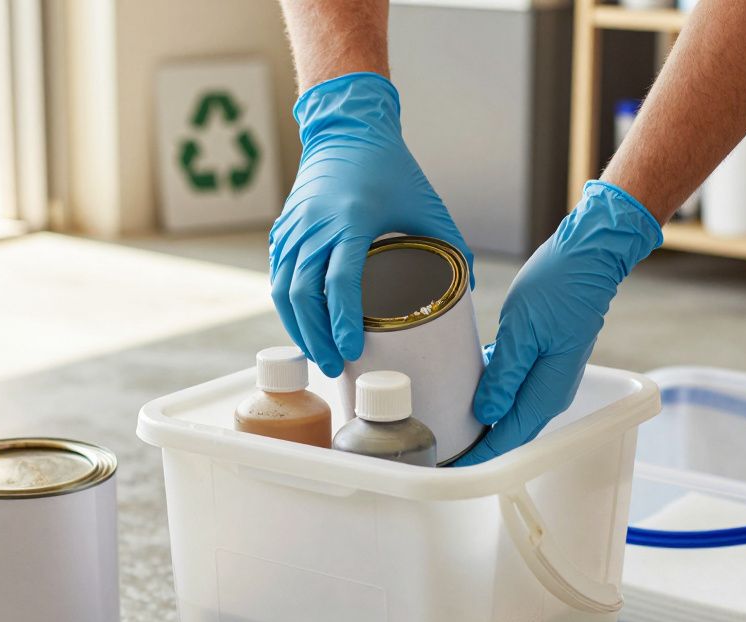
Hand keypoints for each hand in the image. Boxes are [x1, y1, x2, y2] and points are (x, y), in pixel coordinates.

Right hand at [269, 72, 470, 376]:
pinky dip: (288, 307)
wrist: (346, 130)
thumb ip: (451, 244)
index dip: (343, 321)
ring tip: (318, 355)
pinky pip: (278, 277)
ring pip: (283, 290)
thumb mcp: (426, 204)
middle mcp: (315, 226)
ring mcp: (294, 228)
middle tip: (335, 367)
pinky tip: (303, 328)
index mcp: (351, 220)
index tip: (352, 352)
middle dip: (316, 337)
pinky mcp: (283, 231)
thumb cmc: (390, 167)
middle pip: (303, 294)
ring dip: (298, 328)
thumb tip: (468, 289)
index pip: (340, 281)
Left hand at [454, 181, 661, 465]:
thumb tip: (486, 413)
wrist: (589, 257)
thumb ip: (504, 375)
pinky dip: (491, 389)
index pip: (507, 439)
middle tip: (438, 442)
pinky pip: (513, 386)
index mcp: (546, 392)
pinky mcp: (543, 361)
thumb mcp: (522, 330)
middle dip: (475, 439)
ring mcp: (548, 377)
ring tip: (445, 417)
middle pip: (508, 429)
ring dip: (480, 413)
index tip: (448, 465)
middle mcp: (549, 392)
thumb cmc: (559, 287)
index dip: (477, 455)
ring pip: (509, 408)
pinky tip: (467, 380)